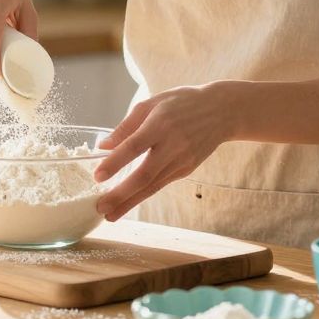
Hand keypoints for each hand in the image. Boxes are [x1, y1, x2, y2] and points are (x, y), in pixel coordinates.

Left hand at [93, 82, 243, 221]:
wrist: (221, 112)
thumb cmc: (181, 103)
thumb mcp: (152, 103)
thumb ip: (126, 126)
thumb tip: (103, 146)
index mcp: (161, 123)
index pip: (134, 146)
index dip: (115, 162)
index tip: (98, 176)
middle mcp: (173, 144)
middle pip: (144, 174)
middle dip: (121, 194)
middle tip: (100, 207)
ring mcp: (182, 160)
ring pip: (153, 186)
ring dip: (130, 202)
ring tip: (110, 215)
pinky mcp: (186, 169)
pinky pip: (161, 184)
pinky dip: (143, 195)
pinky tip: (128, 203)